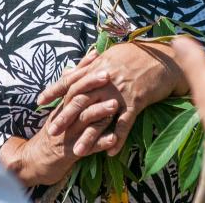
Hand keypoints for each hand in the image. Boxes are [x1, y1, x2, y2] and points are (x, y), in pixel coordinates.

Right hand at [0, 66, 118, 185]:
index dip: (84, 69)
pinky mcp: (72, 152)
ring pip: (84, 120)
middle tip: (108, 75)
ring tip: (114, 105)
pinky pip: (89, 147)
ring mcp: (68, 134)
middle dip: (92, 85)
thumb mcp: (58, 109)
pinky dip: (101, 143)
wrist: (35, 160)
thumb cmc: (54, 130)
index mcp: (62, 105)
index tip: (98, 55)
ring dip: (99, 112)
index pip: (72, 82)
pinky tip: (114, 139)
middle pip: (77, 97)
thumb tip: (72, 68)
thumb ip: (67, 90)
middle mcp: (64, 117)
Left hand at [37, 40, 188, 156]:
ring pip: (100, 114)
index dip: (55, 89)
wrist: (164, 57)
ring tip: (78, 151)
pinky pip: (125, 122)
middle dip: (65, 117)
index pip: (71, 78)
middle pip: (81, 99)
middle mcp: (106, 78)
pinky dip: (118, 137)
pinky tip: (110, 151)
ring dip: (89, 135)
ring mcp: (121, 90)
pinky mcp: (137, 100)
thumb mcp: (112, 54)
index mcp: (98, 65)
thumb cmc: (138, 54)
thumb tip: (72, 69)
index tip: (40, 101)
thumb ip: (91, 64)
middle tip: (52, 132)